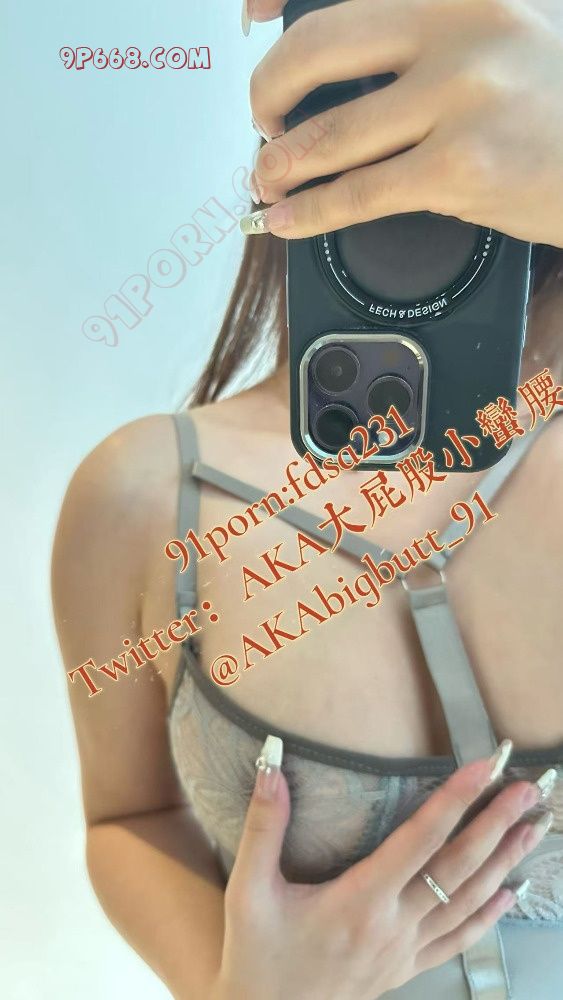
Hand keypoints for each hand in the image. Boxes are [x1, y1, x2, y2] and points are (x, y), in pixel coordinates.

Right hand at [209, 735, 551, 999]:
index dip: (454, 800)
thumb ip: (264, 825)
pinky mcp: (405, 968)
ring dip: (504, 863)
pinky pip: (458, 940)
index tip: (483, 767)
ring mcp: (404, 951)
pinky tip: (510, 894)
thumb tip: (272, 763)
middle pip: (457, 868)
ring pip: (467, 902)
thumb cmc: (257, 954)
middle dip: (495, 824)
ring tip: (533, 828)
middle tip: (527, 790)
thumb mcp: (249, 890)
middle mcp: (392, 925)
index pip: (419, 840)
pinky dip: (489, 915)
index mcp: (358, 901)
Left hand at [244, 0, 562, 247]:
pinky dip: (311, 211)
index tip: (251, 14)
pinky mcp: (460, 167)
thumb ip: (431, 32)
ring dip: (282, 161)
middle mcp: (459, 23)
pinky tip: (289, 219)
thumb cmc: (559, 98)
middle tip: (264, 118)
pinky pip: (360, 193)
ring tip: (265, 178)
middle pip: (319, 48)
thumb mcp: (505, 27)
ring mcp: (461, 96)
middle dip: (270, 91)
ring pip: (333, 132)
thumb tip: (349, 64)